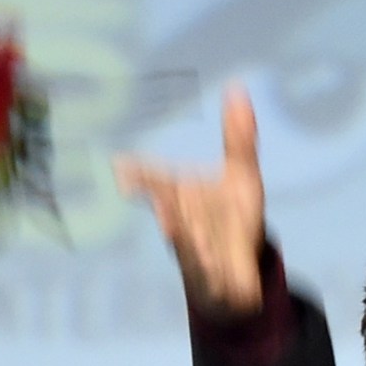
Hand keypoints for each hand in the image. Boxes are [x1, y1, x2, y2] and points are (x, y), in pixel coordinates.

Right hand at [112, 83, 265, 319]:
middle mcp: (179, 221)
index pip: (154, 180)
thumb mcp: (243, 176)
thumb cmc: (233, 218)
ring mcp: (190, 251)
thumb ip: (239, 138)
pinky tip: (208, 263)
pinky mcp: (204, 278)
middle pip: (169, 209)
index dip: (138, 175)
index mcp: (180, 194)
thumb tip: (237, 88)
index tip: (122, 168)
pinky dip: (203, 266)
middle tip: (155, 198)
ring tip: (177, 230)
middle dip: (165, 204)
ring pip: (185, 241)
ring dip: (185, 237)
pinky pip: (202, 272)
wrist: (240, 271)